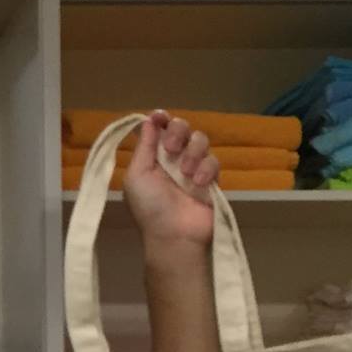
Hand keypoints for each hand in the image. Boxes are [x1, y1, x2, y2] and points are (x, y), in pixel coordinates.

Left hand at [122, 110, 218, 256]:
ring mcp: (194, 167)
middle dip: (177, 131)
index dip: (161, 119)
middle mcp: (173, 158)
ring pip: (200, 139)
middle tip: (171, 148)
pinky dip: (206, 168)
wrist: (175, 234)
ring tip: (186, 172)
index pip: (158, 129)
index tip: (160, 117)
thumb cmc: (150, 207)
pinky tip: (199, 182)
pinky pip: (213, 159)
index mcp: (152, 157)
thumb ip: (143, 148)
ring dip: (192, 152)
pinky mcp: (212, 177)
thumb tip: (147, 121)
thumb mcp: (137, 176)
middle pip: (182, 127)